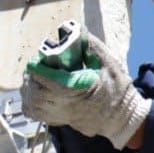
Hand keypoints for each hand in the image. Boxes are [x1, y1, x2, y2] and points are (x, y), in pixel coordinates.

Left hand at [21, 30, 149, 149]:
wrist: (125, 119)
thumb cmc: (119, 91)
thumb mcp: (109, 64)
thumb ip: (92, 47)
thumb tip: (78, 30)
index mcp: (77, 91)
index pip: (48, 82)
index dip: (38, 71)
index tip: (35, 61)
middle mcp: (67, 106)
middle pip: (37, 96)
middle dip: (31, 80)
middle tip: (33, 69)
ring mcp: (63, 116)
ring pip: (34, 107)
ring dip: (28, 92)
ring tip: (31, 80)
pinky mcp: (63, 122)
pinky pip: (38, 116)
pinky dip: (30, 105)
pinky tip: (33, 95)